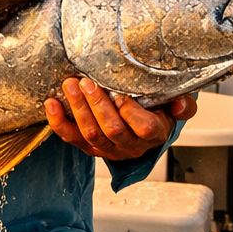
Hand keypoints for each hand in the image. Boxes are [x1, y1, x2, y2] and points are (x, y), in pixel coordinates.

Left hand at [44, 77, 196, 160]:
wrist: (143, 128)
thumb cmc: (157, 111)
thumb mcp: (173, 105)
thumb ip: (182, 105)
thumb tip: (179, 103)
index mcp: (154, 134)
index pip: (144, 129)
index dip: (130, 111)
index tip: (120, 92)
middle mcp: (130, 146)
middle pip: (112, 130)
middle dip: (97, 105)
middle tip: (86, 82)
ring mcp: (107, 149)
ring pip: (90, 134)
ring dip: (78, 109)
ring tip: (70, 85)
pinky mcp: (89, 147)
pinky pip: (71, 138)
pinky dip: (58, 122)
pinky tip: (51, 104)